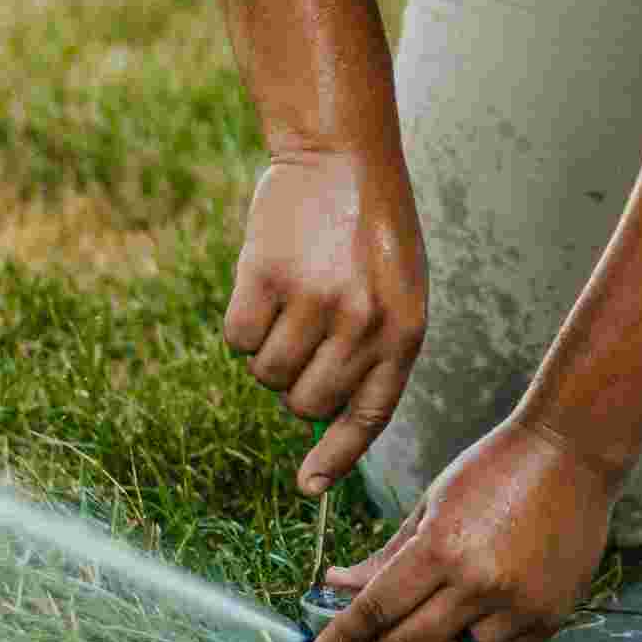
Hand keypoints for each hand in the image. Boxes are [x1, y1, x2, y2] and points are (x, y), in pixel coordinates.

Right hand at [225, 150, 427, 494]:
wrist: (341, 154)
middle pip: (304, 403)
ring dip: (266, 350)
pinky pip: (237, 339)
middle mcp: (362, 324)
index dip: (335, 458)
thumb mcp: (401, 291)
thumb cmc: (371, 228)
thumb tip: (328, 424)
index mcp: (404, 332)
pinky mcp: (266, 277)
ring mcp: (314, 301)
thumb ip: (376, 352)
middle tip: (300, 336)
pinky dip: (241, 323)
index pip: (367, 418)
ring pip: (266, 374)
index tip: (307, 486)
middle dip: (294, 383)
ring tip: (287, 301)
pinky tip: (261, 285)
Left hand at [306, 417, 613, 641]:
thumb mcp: (432, 502)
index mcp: (444, 546)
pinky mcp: (548, 620)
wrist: (575, 454)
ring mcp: (519, 606)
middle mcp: (480, 583)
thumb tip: (336, 584)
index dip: (344, 639)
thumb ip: (386, 553)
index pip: (380, 608)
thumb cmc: (496, 468)